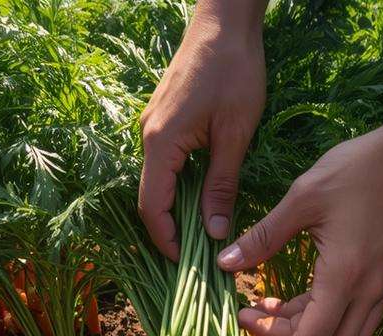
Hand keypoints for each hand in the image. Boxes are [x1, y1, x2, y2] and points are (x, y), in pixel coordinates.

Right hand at [138, 2, 265, 259]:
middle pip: (150, 198)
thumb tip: (214, 232)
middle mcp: (147, 136)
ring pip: (157, 181)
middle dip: (170, 231)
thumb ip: (221, 185)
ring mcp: (152, 126)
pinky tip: (200, 199)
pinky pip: (165, 164)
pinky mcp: (163, 119)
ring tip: (202, 234)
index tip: (186, 264)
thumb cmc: (234, 71)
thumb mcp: (235, 133)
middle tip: (198, 258)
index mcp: (160, 143)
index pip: (152, 207)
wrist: (224, 22)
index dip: (166, 240)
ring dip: (176, 210)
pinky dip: (179, 187)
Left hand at [221, 120, 382, 335]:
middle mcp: (369, 292)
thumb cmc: (361, 168)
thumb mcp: (302, 197)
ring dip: (304, 335)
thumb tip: (226, 263)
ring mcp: (382, 288)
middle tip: (247, 318)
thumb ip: (263, 236)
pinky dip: (321, 319)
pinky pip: (353, 318)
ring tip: (265, 309)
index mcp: (346, 277)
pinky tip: (293, 296)